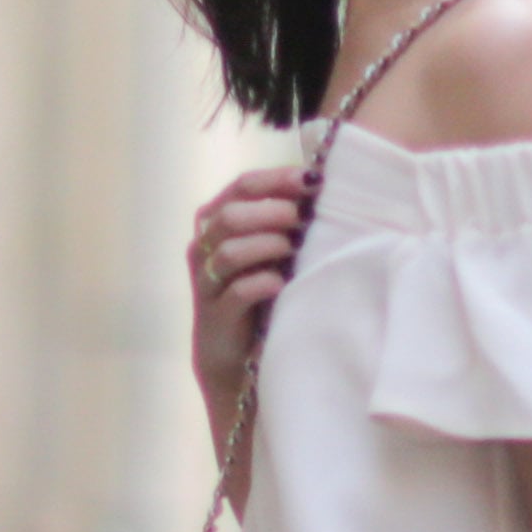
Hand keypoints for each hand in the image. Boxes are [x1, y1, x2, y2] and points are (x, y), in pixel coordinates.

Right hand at [184, 165, 315, 411]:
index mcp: (217, 219)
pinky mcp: (215, 314)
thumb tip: (326, 189)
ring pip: (228, 252)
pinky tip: (282, 282)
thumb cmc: (259, 290)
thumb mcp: (273, 249)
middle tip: (304, 216)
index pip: (242, 185)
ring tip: (294, 247)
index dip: (276, 179)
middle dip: (271, 211)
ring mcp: (206, 281)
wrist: (234, 353)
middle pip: (230, 215)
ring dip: (266, 245)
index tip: (312, 180)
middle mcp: (205, 245)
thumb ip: (287, 220)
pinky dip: (261, 283)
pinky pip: (235, 293)